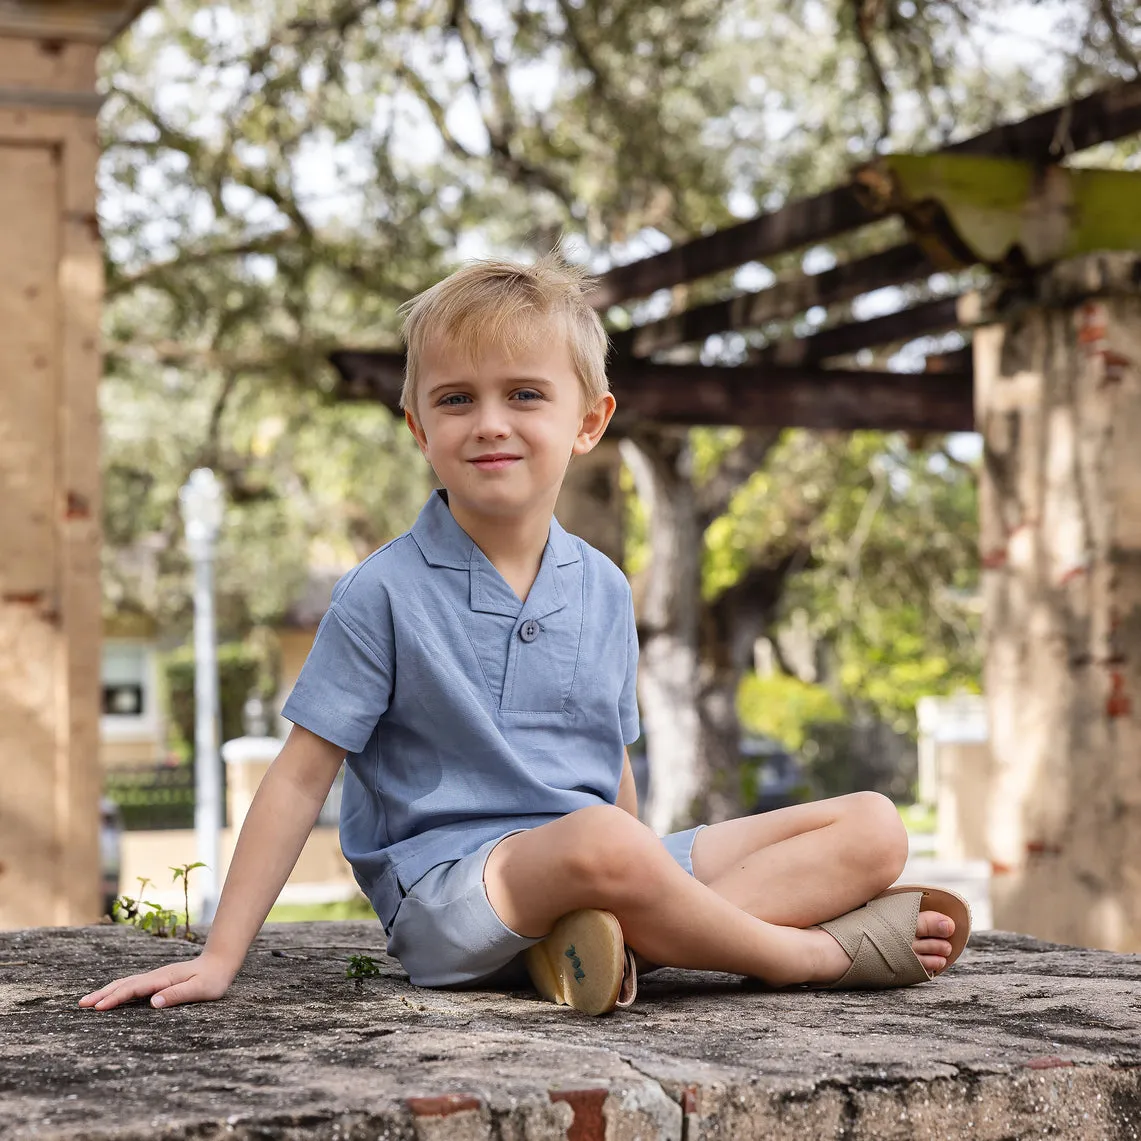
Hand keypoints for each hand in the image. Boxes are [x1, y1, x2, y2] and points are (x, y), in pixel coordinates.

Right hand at [79, 952, 236, 1010]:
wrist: (221, 962)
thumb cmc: (213, 979)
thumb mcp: (201, 989)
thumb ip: (178, 994)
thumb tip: (153, 1003)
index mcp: (164, 978)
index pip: (135, 989)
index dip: (116, 998)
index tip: (98, 1007)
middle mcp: (157, 976)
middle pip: (125, 984)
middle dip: (103, 994)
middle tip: (81, 1004)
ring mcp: (156, 977)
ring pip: (127, 983)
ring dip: (107, 991)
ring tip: (89, 1001)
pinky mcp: (158, 980)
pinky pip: (133, 985)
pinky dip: (118, 990)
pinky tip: (112, 996)